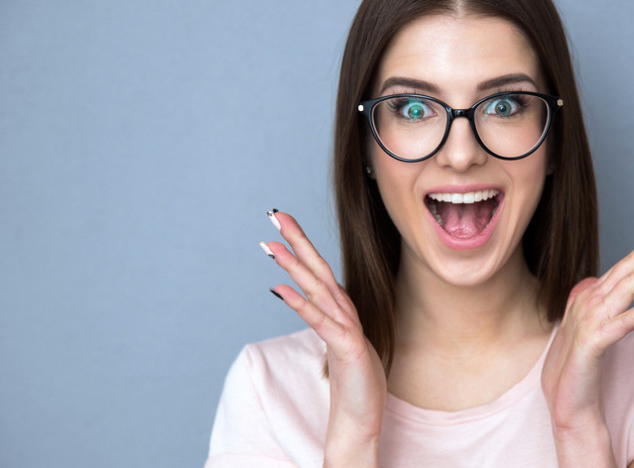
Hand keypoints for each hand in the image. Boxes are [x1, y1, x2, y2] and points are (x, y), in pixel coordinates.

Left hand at [262, 211, 384, 466]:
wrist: (362, 418)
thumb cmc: (353, 383)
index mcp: (340, 311)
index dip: (301, 245)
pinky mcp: (348, 348)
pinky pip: (321, 322)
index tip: (281, 224)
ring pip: (319, 289)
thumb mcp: (339, 344)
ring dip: (295, 265)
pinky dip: (300, 304)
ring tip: (271, 245)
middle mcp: (344, 314)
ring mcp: (347, 329)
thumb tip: (310, 303)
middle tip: (274, 215)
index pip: (319, 270)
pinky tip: (279, 289)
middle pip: (319, 269)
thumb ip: (327, 321)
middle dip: (297, 240)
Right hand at [540, 219, 633, 465]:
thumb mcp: (585, 328)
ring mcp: (590, 322)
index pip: (623, 266)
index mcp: (589, 298)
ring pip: (627, 288)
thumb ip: (590, 302)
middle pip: (626, 268)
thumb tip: (596, 280)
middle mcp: (588, 303)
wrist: (567, 402)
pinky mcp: (594, 344)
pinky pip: (625, 323)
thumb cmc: (578, 367)